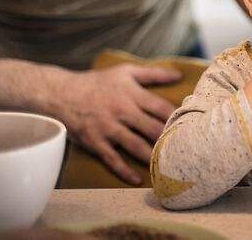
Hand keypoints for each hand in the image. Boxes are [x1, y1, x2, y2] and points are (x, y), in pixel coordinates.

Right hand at [53, 64, 180, 184]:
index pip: (162, 108)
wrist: (62, 93)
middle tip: (184, 149)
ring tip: (167, 166)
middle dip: (168, 140)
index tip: (190, 126)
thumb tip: (178, 75)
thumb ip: (153, 74)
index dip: (177, 118)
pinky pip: (113, 160)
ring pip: (136, 146)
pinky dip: (125, 171)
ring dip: (152, 157)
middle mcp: (123, 112)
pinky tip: (138, 179)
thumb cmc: (98, 82)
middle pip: (152, 129)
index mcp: (132, 95)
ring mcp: (109, 129)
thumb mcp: (126, 71)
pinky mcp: (95, 142)